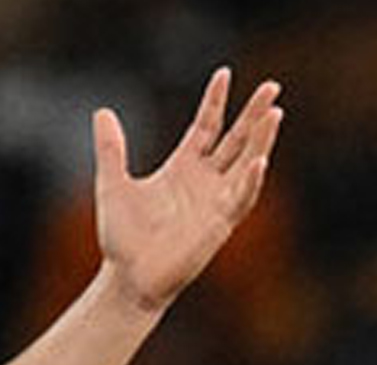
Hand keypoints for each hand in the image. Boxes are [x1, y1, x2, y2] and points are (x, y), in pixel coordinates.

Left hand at [94, 68, 282, 312]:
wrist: (126, 279)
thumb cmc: (122, 237)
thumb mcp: (113, 185)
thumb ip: (111, 150)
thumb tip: (102, 112)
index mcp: (183, 167)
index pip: (206, 126)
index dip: (215, 101)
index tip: (223, 73)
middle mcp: (205, 181)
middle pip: (237, 139)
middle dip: (254, 114)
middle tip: (271, 86)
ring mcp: (216, 202)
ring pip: (247, 164)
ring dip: (263, 140)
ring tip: (275, 112)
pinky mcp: (220, 225)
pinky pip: (241, 199)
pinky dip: (250, 181)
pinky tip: (259, 161)